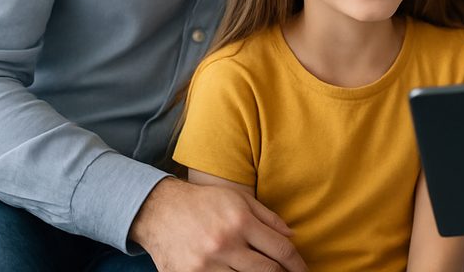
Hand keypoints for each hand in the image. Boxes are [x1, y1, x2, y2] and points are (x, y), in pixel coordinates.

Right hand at [129, 177, 307, 271]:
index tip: (304, 271)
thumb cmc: (205, 202)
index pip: (281, 250)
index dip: (297, 264)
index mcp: (241, 222)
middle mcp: (225, 244)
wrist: (160, 210)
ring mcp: (206, 264)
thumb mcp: (239, 200)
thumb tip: (292, 236)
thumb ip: (268, 218)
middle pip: (268, 271)